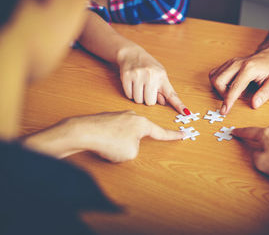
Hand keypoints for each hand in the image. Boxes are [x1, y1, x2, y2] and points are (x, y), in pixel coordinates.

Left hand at [23, 111, 183, 161]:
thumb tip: (128, 144)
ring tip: (109, 148)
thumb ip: (136, 149)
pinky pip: (114, 134)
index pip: (161, 132)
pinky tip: (103, 143)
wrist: (85, 131)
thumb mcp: (131, 153)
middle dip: (133, 145)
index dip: (173, 136)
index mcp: (143, 123)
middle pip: (140, 135)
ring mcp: (119, 116)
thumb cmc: (109, 141)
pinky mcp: (107, 119)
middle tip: (122, 151)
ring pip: (126, 136)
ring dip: (120, 144)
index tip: (183, 134)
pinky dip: (110, 141)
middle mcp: (133, 116)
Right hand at [117, 45, 188, 114]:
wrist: (131, 54)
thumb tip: (164, 103)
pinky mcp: (127, 77)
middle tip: (146, 88)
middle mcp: (151, 76)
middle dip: (148, 98)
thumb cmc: (148, 66)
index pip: (171, 94)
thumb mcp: (159, 75)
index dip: (178, 105)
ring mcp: (138, 76)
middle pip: (150, 102)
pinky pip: (129, 95)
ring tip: (139, 85)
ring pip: (139, 100)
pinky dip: (131, 93)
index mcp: (162, 76)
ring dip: (139, 96)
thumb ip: (163, 90)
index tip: (185, 112)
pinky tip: (132, 84)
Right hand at [209, 49, 268, 113]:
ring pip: (214, 77)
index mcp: (249, 68)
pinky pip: (214, 74)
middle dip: (222, 94)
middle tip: (235, 97)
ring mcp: (230, 63)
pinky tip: (229, 85)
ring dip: (220, 89)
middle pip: (218, 81)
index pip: (234, 87)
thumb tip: (254, 104)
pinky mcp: (226, 64)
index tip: (224, 111)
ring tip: (234, 91)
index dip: (228, 100)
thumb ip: (265, 94)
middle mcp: (237, 64)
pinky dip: (218, 83)